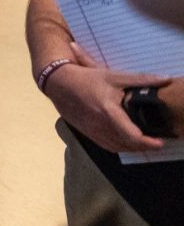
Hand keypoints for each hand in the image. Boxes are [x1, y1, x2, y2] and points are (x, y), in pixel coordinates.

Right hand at [43, 43, 170, 153]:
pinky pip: (108, 146)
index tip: (160, 142)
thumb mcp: (114, 76)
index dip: (148, 142)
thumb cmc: (87, 79)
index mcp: (109, 111)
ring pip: (118, 148)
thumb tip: (166, 79)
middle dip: (145, 146)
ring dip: (133, 149)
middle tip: (157, 142)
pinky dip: (121, 147)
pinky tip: (127, 143)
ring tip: (146, 143)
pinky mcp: (88, 133)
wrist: (59, 84)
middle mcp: (100, 125)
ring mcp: (93, 131)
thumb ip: (142, 79)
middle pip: (128, 145)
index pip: (131, 135)